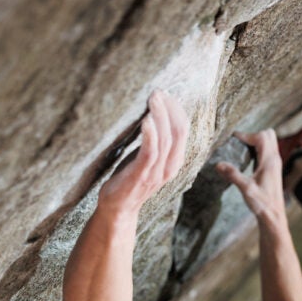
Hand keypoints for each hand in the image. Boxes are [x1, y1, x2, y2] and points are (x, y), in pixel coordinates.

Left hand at [98, 90, 188, 213]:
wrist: (118, 208)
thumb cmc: (129, 180)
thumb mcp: (147, 159)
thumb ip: (155, 142)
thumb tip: (152, 114)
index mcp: (173, 162)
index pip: (183, 130)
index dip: (177, 110)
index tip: (165, 94)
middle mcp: (169, 167)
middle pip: (178, 132)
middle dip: (169, 109)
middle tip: (158, 92)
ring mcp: (156, 173)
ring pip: (166, 139)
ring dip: (159, 116)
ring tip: (153, 99)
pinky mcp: (141, 176)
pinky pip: (150, 152)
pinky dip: (150, 135)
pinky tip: (146, 121)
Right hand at [216, 129, 285, 223]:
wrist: (274, 216)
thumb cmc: (262, 203)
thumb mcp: (245, 189)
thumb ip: (232, 175)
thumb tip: (218, 164)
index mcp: (269, 161)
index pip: (260, 137)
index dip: (246, 135)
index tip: (233, 140)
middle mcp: (275, 159)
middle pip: (268, 134)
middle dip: (253, 135)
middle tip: (240, 143)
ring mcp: (275, 164)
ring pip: (269, 142)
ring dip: (256, 141)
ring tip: (242, 149)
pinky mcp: (273, 169)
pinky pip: (267, 151)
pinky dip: (258, 150)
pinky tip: (248, 159)